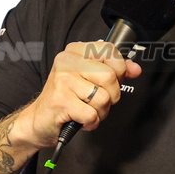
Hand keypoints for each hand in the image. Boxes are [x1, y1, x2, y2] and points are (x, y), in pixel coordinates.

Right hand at [12, 41, 140, 148]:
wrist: (39, 120)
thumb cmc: (66, 98)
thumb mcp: (90, 79)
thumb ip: (114, 71)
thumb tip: (135, 68)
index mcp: (75, 52)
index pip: (110, 50)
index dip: (120, 69)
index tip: (113, 80)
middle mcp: (67, 62)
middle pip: (111, 76)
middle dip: (112, 96)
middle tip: (98, 100)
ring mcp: (63, 81)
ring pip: (104, 98)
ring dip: (101, 112)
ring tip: (88, 110)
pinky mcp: (61, 101)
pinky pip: (92, 115)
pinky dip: (92, 123)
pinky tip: (82, 120)